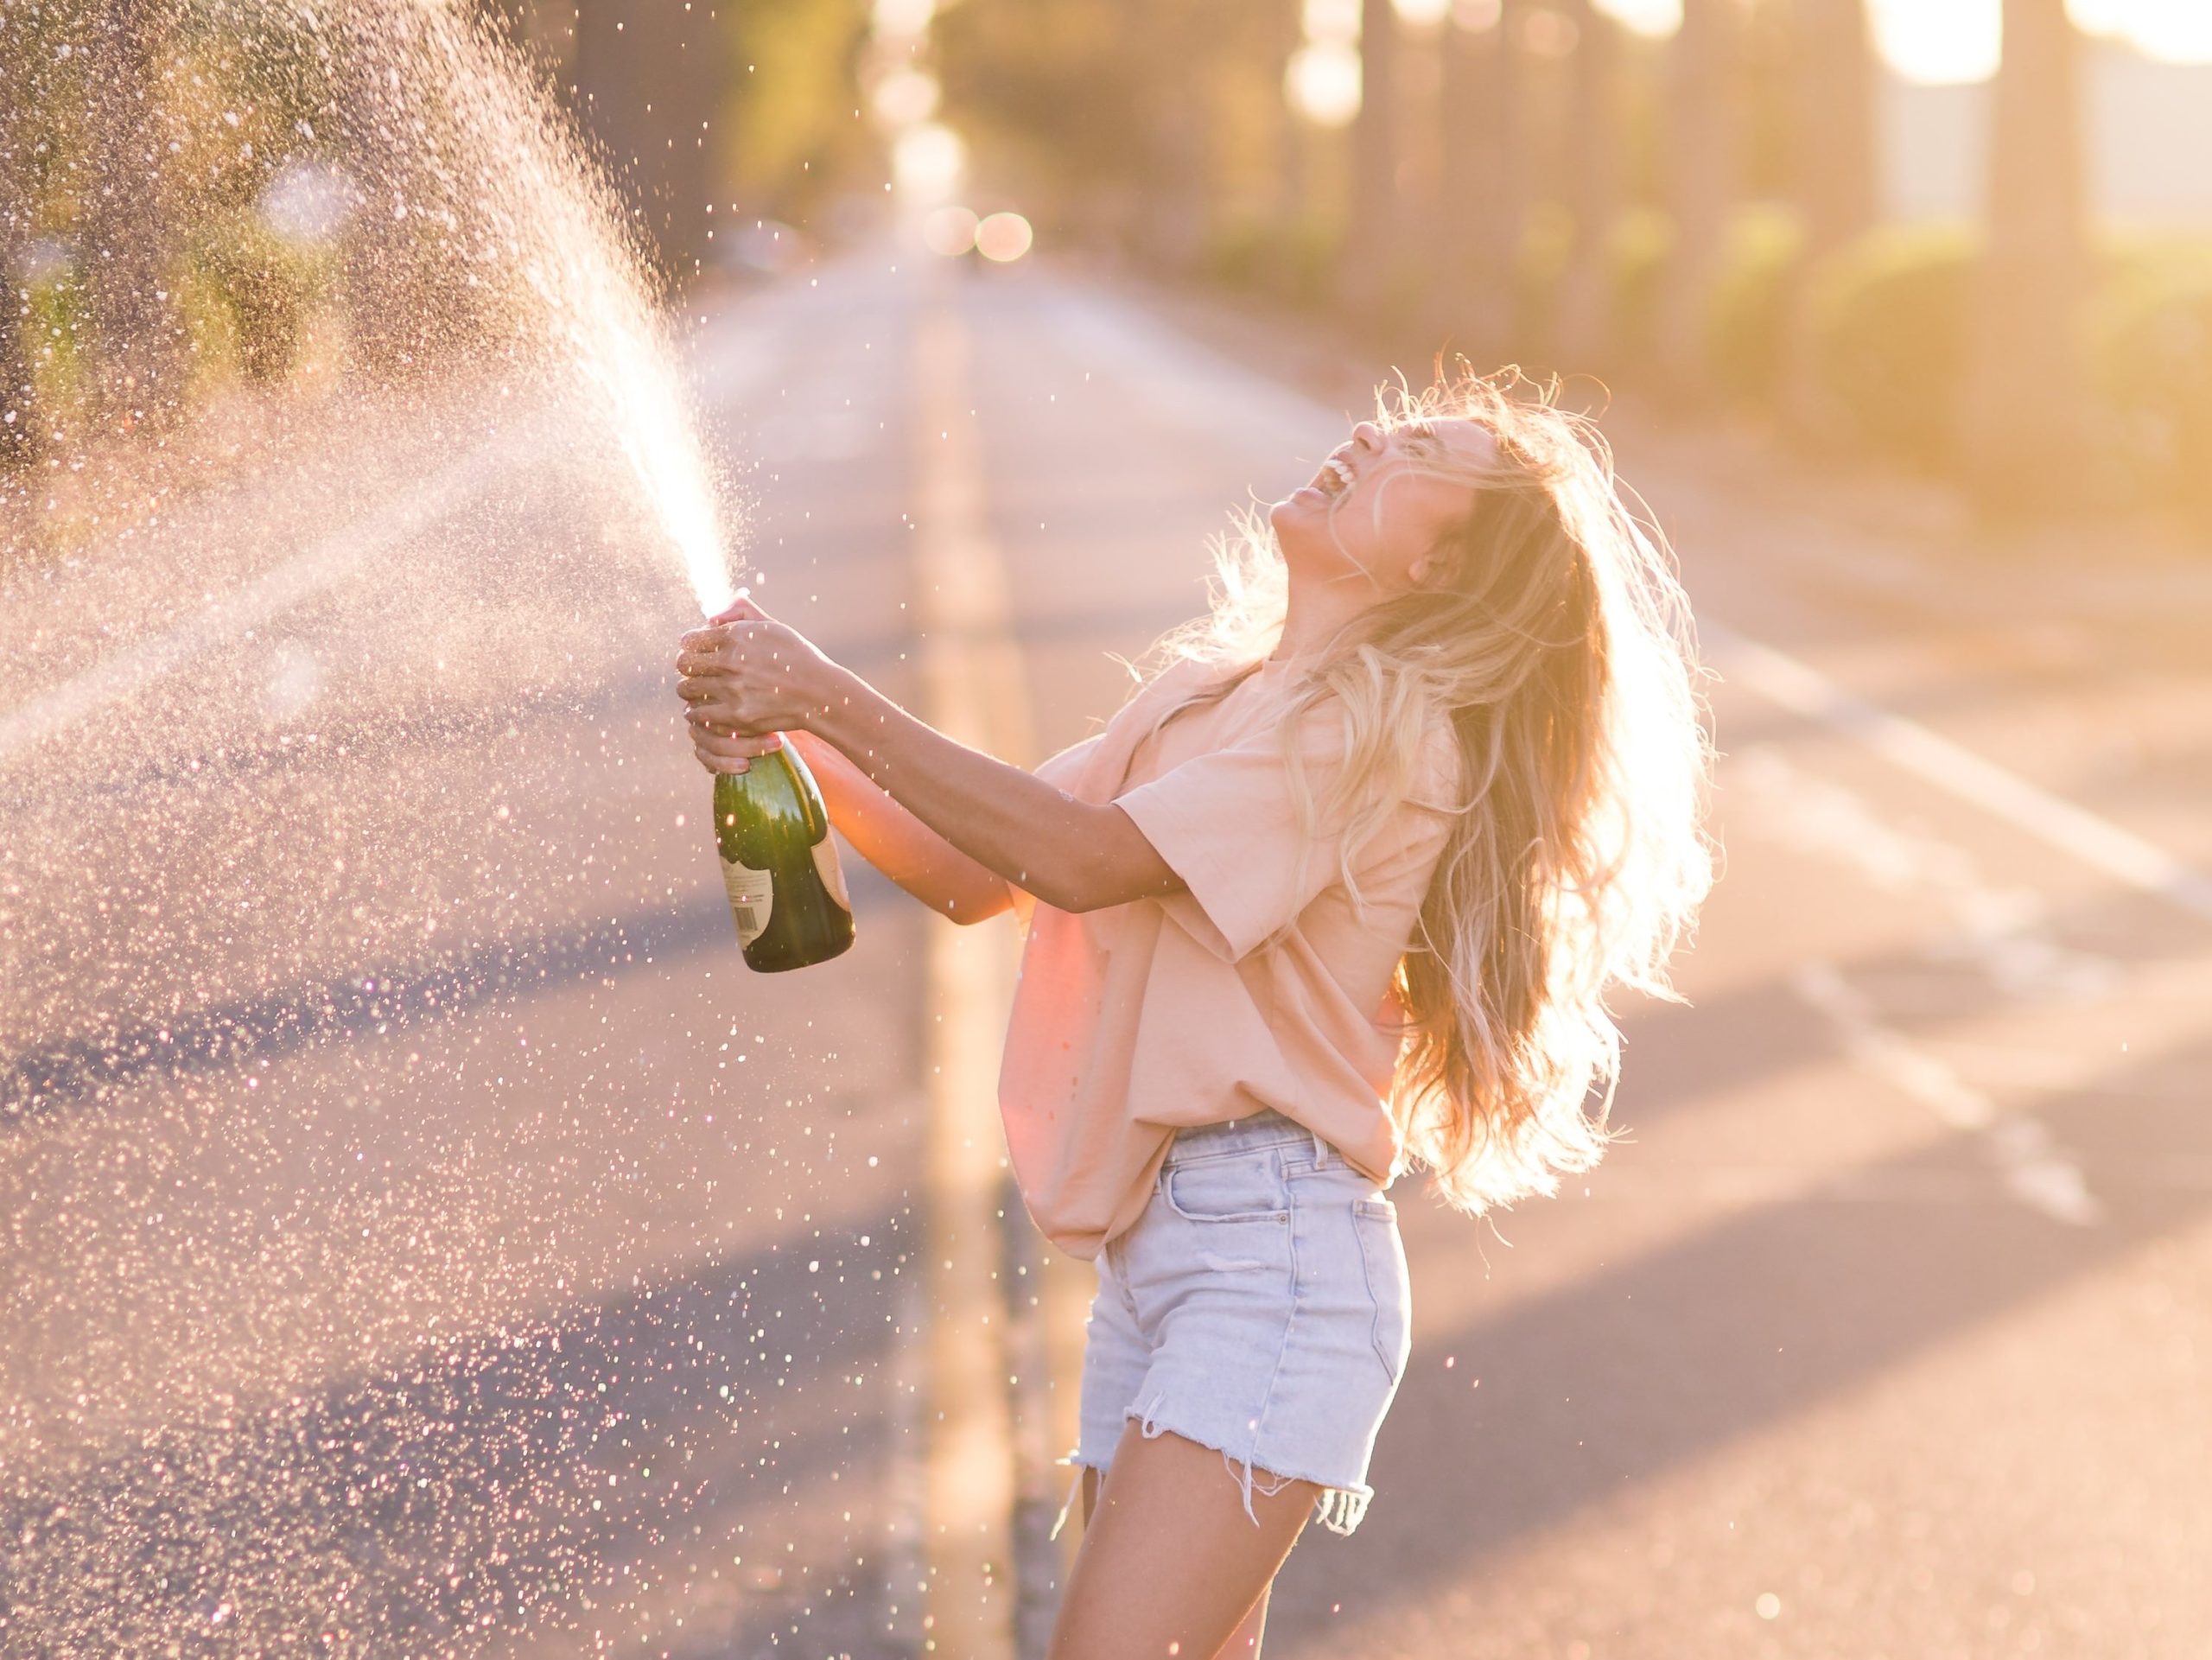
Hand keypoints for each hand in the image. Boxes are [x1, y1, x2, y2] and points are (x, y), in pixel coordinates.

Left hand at [675, 593, 844, 773]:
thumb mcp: (772, 625)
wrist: (819, 693)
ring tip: (700, 691)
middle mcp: (731, 661)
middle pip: (683, 664)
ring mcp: (733, 690)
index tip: (697, 652)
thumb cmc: (796, 657)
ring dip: (691, 690)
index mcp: (737, 636)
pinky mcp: (737, 716)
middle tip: (696, 672)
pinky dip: (698, 712)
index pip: (690, 640)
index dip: (690, 646)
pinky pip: (699, 714)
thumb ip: (740, 611)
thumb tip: (710, 617)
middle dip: (687, 667)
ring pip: (687, 689)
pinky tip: (707, 709)